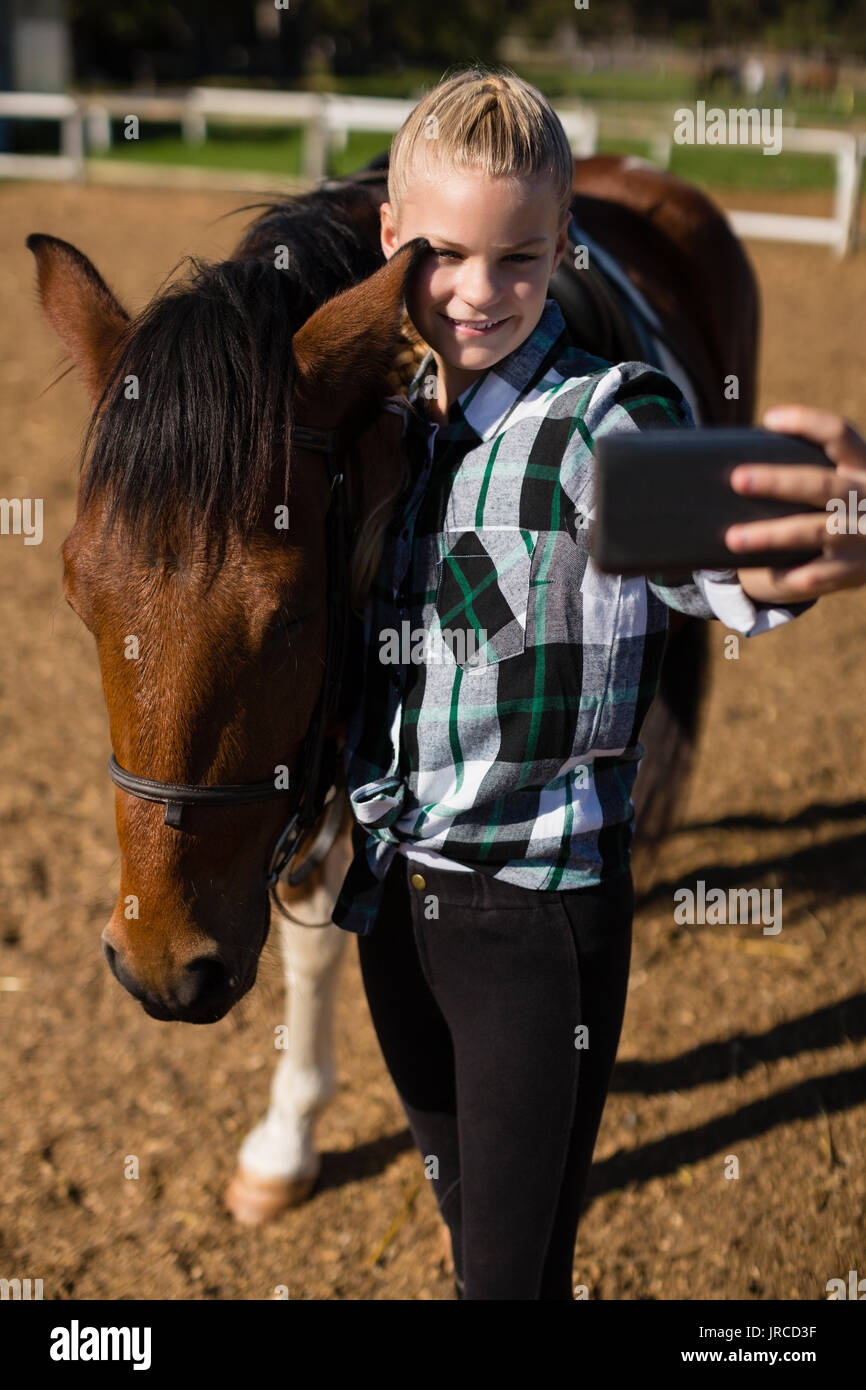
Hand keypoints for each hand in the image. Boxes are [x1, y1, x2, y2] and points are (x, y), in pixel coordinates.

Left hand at [726, 405, 865, 601]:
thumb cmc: (836, 505)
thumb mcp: (836, 481)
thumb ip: (805, 470)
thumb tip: (740, 465)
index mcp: (863, 465)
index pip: (840, 435)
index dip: (808, 423)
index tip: (770, 420)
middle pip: (822, 486)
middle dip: (779, 482)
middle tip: (738, 479)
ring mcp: (863, 536)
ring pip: (814, 531)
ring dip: (770, 534)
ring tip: (732, 537)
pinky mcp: (853, 571)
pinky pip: (815, 574)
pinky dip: (786, 574)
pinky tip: (759, 572)